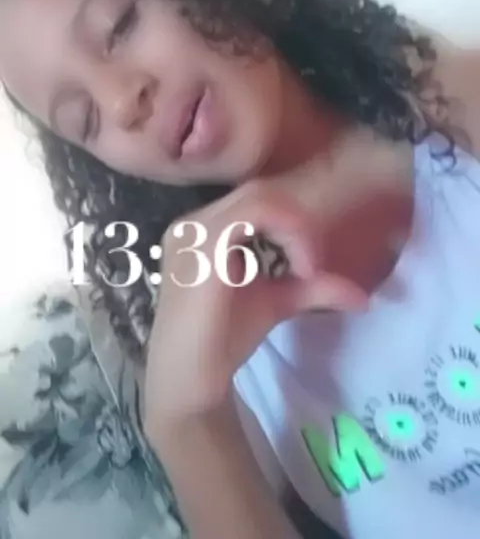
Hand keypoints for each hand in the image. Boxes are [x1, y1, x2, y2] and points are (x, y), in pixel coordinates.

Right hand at [144, 129, 412, 438]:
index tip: (311, 262)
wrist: (190, 381)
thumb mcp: (276, 301)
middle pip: (259, 192)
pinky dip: (287, 231)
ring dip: (294, 226)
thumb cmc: (224, 340)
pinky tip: (300, 269)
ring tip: (307, 268)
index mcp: (204, 228)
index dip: (292, 219)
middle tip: (312, 263)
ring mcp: (194, 230)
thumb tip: (363, 297)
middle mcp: (193, 221)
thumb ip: (313, 287)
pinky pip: (252, 214)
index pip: (256, 199)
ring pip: (258, 198)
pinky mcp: (203, 245)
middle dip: (296, 221)